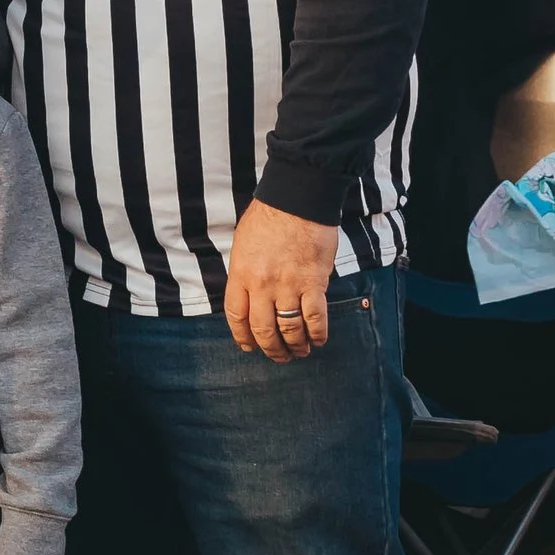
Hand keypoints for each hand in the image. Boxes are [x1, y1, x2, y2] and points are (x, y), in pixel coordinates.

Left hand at [222, 198, 338, 361]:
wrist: (298, 199)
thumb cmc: (269, 216)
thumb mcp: (242, 243)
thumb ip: (244, 272)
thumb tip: (248, 295)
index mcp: (241, 274)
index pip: (236, 316)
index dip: (243, 337)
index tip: (249, 346)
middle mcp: (262, 285)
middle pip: (263, 329)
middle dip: (271, 348)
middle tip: (278, 356)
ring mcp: (288, 286)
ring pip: (290, 329)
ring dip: (295, 346)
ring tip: (299, 352)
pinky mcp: (314, 284)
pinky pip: (315, 318)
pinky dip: (317, 333)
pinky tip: (318, 340)